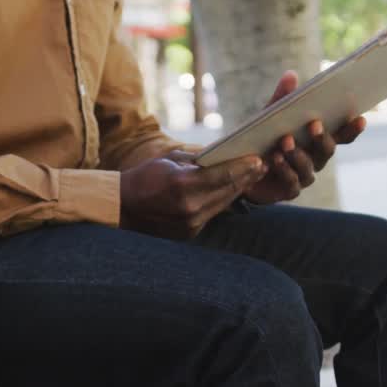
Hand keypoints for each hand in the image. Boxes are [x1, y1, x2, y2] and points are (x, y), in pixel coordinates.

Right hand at [120, 154, 265, 238]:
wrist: (123, 208)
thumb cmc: (145, 177)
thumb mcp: (170, 160)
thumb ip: (198, 159)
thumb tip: (224, 153)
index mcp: (182, 185)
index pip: (222, 174)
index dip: (243, 167)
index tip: (258, 159)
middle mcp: (189, 207)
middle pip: (227, 190)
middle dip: (246, 177)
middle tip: (262, 165)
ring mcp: (190, 223)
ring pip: (223, 203)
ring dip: (239, 189)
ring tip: (253, 176)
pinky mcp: (190, 233)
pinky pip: (213, 213)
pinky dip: (223, 201)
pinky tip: (233, 190)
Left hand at [244, 71, 367, 204]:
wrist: (244, 168)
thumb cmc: (265, 138)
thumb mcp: (271, 115)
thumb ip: (282, 98)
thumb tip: (291, 75)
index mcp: (317, 139)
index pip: (341, 135)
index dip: (352, 129)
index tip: (360, 118)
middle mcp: (315, 158)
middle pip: (328, 150)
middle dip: (322, 137)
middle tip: (314, 124)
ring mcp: (304, 176)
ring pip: (309, 166)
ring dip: (299, 154)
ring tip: (285, 141)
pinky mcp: (289, 190)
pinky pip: (292, 182)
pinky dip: (285, 170)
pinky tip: (275, 159)